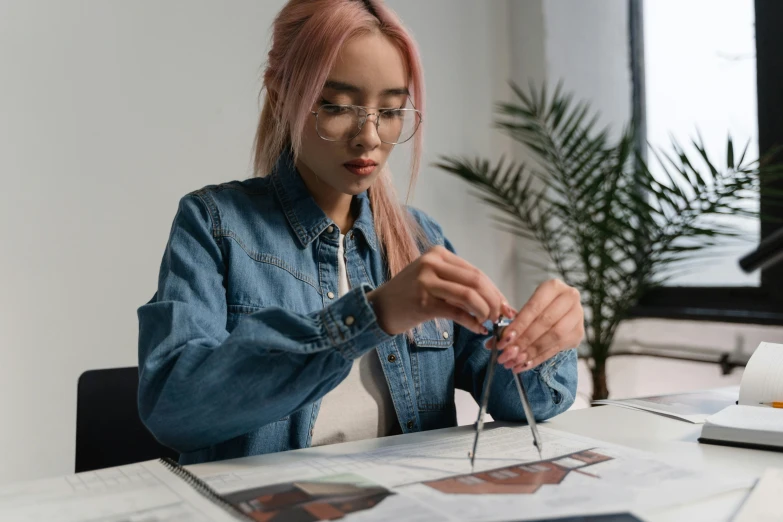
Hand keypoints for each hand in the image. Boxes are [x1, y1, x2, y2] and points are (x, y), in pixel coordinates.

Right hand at [366, 246, 514, 335]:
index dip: (495, 290)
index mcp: (438, 254)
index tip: (506, 305)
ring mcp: (426, 281)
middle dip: (494, 301)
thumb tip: (494, 299)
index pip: (475, 271)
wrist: (378, 308)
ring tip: (490, 323)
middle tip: (501, 317)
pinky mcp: (423, 301)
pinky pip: (457, 312)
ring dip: (485, 311)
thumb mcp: (433, 280)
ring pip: (469, 295)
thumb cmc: (408, 296)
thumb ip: (459, 284)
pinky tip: (477, 329)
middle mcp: (432, 263)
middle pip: (476, 281)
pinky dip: (472, 322)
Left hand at [495, 279, 583, 373]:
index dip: (519, 325)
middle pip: (545, 323)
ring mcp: (577, 317)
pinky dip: (538, 358)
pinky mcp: (578, 334)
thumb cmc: (540, 307)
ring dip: (531, 351)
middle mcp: (569, 299)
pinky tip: (524, 364)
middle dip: (524, 341)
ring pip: (553, 337)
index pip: (534, 308)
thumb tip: (491, 341)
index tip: (505, 339)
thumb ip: (511, 322)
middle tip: (507, 354)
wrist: (563, 310)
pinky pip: (557, 349)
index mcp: (553, 287)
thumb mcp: (526, 308)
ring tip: (514, 361)